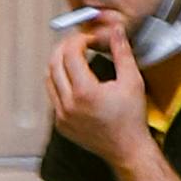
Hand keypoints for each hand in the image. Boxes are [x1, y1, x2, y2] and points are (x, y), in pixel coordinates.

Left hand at [46, 19, 148, 169]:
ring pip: (48, 80)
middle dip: (65, 48)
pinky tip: (73, 77)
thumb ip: (122, 52)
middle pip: (54, 64)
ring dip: (58, 63)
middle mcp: (68, 104)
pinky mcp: (61, 124)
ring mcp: (62, 116)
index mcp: (85, 92)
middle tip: (78, 42)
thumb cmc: (131, 118)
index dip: (79, 40)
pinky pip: (52, 96)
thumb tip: (116, 30)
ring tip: (73, 56)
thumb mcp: (132, 80)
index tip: (90, 39)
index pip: (70, 54)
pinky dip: (58, 81)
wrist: (127, 149)